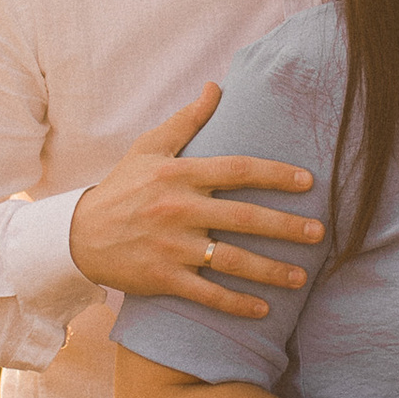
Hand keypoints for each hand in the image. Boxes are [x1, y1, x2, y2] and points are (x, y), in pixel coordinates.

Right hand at [63, 85, 324, 319]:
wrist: (78, 236)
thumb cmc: (121, 187)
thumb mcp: (148, 148)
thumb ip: (186, 120)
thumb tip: (216, 86)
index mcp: (179, 174)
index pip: (237, 170)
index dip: (275, 174)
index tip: (308, 181)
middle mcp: (179, 209)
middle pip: (244, 217)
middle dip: (286, 226)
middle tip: (319, 232)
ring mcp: (172, 246)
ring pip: (232, 260)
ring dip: (271, 271)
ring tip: (302, 277)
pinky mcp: (163, 278)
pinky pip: (207, 294)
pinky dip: (236, 304)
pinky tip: (263, 310)